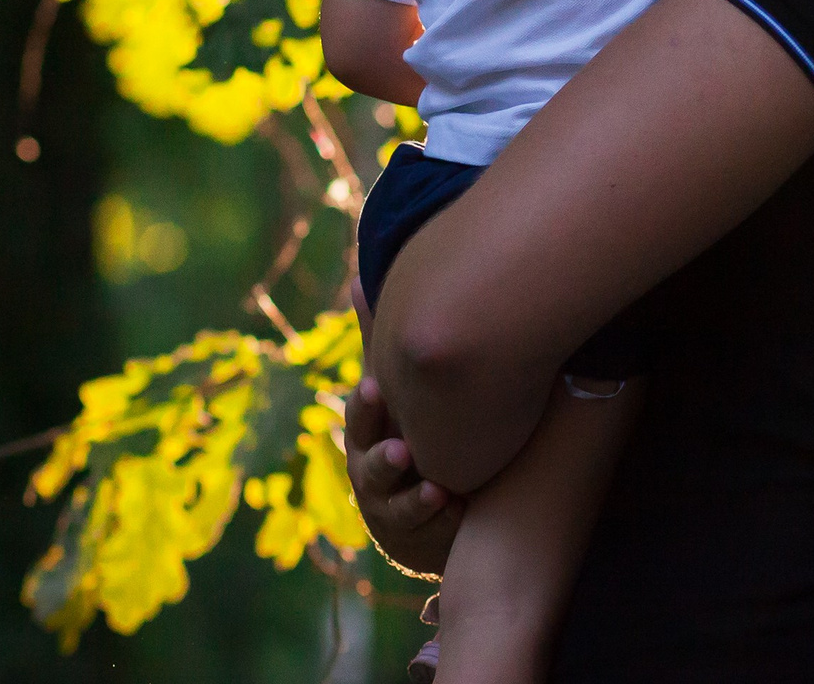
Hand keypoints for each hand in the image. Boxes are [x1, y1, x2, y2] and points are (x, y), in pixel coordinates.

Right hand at [346, 279, 463, 576]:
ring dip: (411, 497)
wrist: (427, 499)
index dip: (368, 406)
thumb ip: (381, 338)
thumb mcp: (397, 385)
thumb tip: (357, 275)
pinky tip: (455, 510)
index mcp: (370, 431)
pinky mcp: (418, 538)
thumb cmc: (410, 427)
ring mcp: (392, 508)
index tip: (376, 388)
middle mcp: (373, 471)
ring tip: (432, 488)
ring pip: (395, 505)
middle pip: (371, 464)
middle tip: (401, 449)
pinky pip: (426, 533)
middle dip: (383, 457)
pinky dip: (439, 522)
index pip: (364, 416)